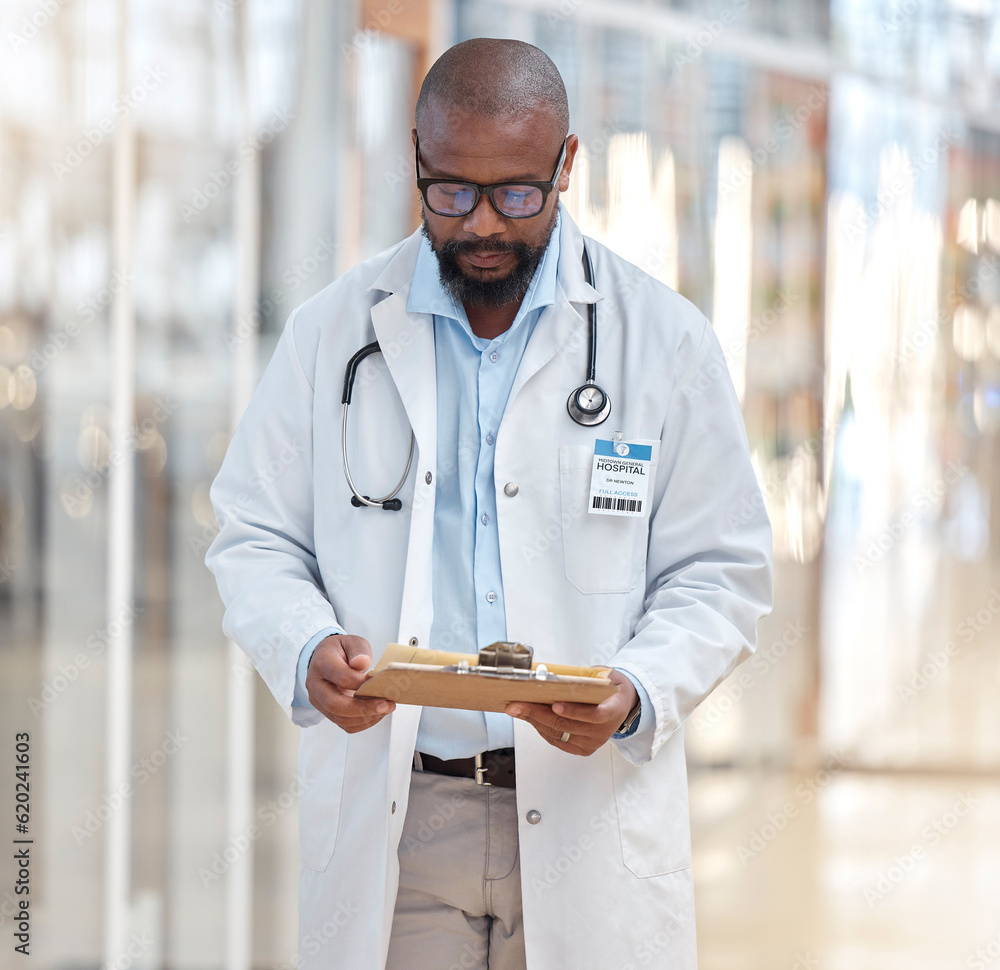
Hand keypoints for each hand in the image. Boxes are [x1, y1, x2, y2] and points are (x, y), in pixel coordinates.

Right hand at [305, 634, 394, 733]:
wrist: (325, 658)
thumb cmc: (340, 650)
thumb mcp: (351, 642)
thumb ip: (358, 650)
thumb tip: (362, 663)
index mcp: (322, 664)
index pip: (341, 678)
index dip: (362, 683)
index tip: (380, 683)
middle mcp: (316, 686)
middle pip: (335, 705)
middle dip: (364, 708)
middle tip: (386, 705)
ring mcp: (320, 701)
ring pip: (340, 718)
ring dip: (366, 717)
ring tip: (386, 708)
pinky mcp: (327, 712)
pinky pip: (344, 724)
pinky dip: (363, 722)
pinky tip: (377, 713)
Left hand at [505, 670, 638, 755]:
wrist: (623, 704)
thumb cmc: (609, 687)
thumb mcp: (603, 676)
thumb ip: (583, 678)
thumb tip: (550, 675)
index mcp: (613, 710)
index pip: (594, 715)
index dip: (573, 711)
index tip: (555, 705)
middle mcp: (603, 731)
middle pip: (566, 725)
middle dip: (537, 713)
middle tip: (517, 704)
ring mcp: (592, 743)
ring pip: (558, 733)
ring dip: (534, 720)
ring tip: (517, 709)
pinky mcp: (583, 749)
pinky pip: (557, 740)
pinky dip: (541, 728)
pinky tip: (529, 718)